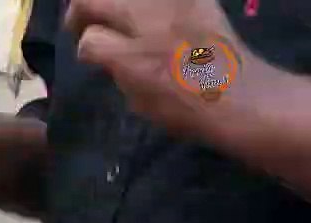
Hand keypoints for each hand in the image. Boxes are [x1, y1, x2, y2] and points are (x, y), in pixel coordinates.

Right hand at [64, 0, 237, 136]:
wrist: (241, 95)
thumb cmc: (186, 109)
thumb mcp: (138, 100)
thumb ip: (115, 68)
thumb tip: (104, 50)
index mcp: (132, 56)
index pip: (88, 40)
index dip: (83, 48)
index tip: (88, 54)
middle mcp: (149, 23)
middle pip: (95, 1)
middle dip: (82, 11)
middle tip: (84, 23)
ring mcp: (173, 4)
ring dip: (113, 4)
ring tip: (116, 15)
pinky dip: (149, 6)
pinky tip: (151, 15)